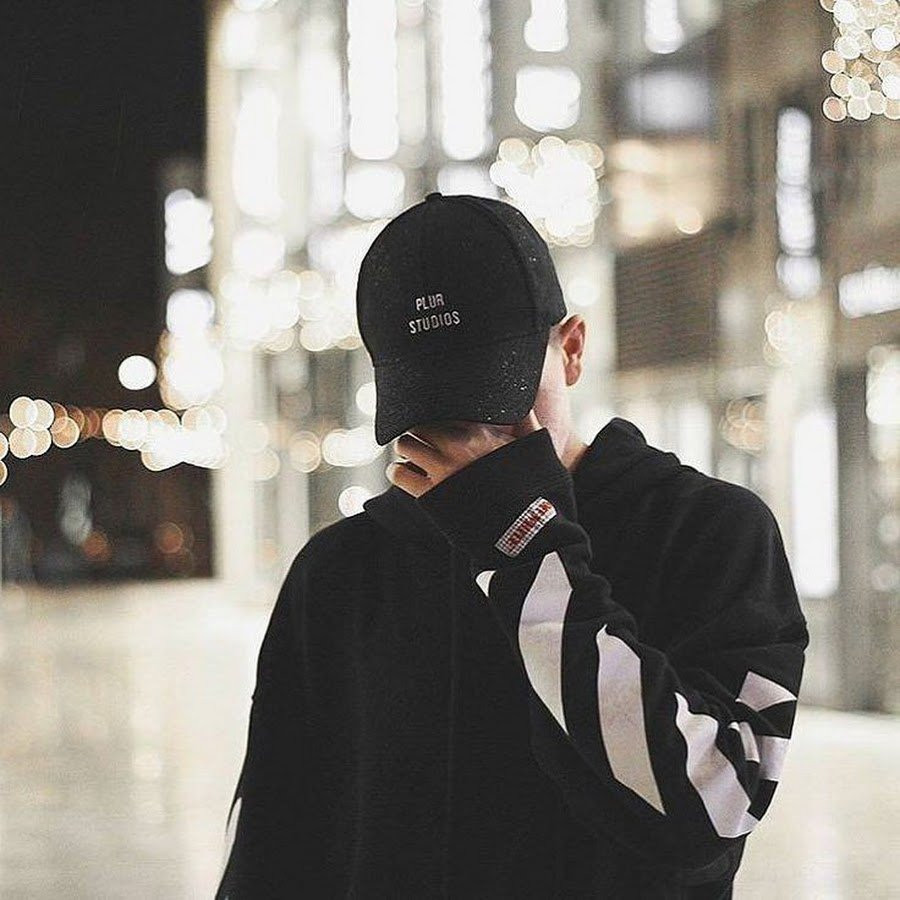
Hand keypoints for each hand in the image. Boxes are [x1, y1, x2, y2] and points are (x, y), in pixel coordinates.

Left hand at [386, 410, 541, 497]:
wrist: (526, 528)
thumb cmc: (531, 488)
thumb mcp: (534, 448)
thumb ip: (526, 419)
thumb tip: (525, 398)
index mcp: (481, 431)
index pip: (448, 407)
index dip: (441, 410)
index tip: (440, 416)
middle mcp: (459, 446)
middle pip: (422, 423)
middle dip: (420, 429)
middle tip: (422, 436)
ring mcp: (443, 470)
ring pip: (405, 444)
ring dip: (406, 448)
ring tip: (412, 453)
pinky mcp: (431, 494)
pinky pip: (399, 473)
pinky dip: (397, 470)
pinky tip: (403, 471)